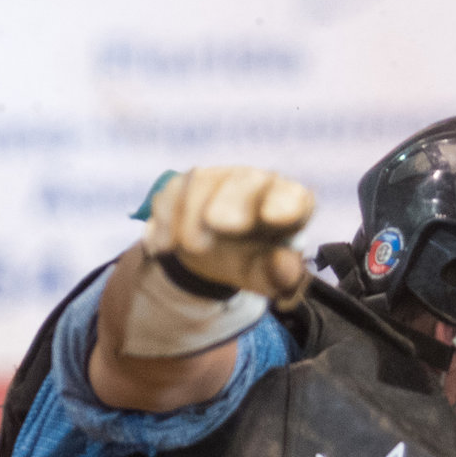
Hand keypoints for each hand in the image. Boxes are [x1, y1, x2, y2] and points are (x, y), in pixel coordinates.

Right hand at [141, 166, 315, 304]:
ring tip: (191, 248)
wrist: (218, 257)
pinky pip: (169, 194)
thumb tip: (283, 264)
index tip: (271, 218)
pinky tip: (164, 245)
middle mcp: (254, 183)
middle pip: (245, 181)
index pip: (292, 196)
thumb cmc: (255, 262)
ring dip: (190, 215)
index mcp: (287, 205)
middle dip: (230, 201)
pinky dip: (163, 220)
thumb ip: (282, 276)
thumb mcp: (270, 277)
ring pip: (200, 183)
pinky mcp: (182, 186)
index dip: (284, 203)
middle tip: (215, 225)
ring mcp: (217, 179)